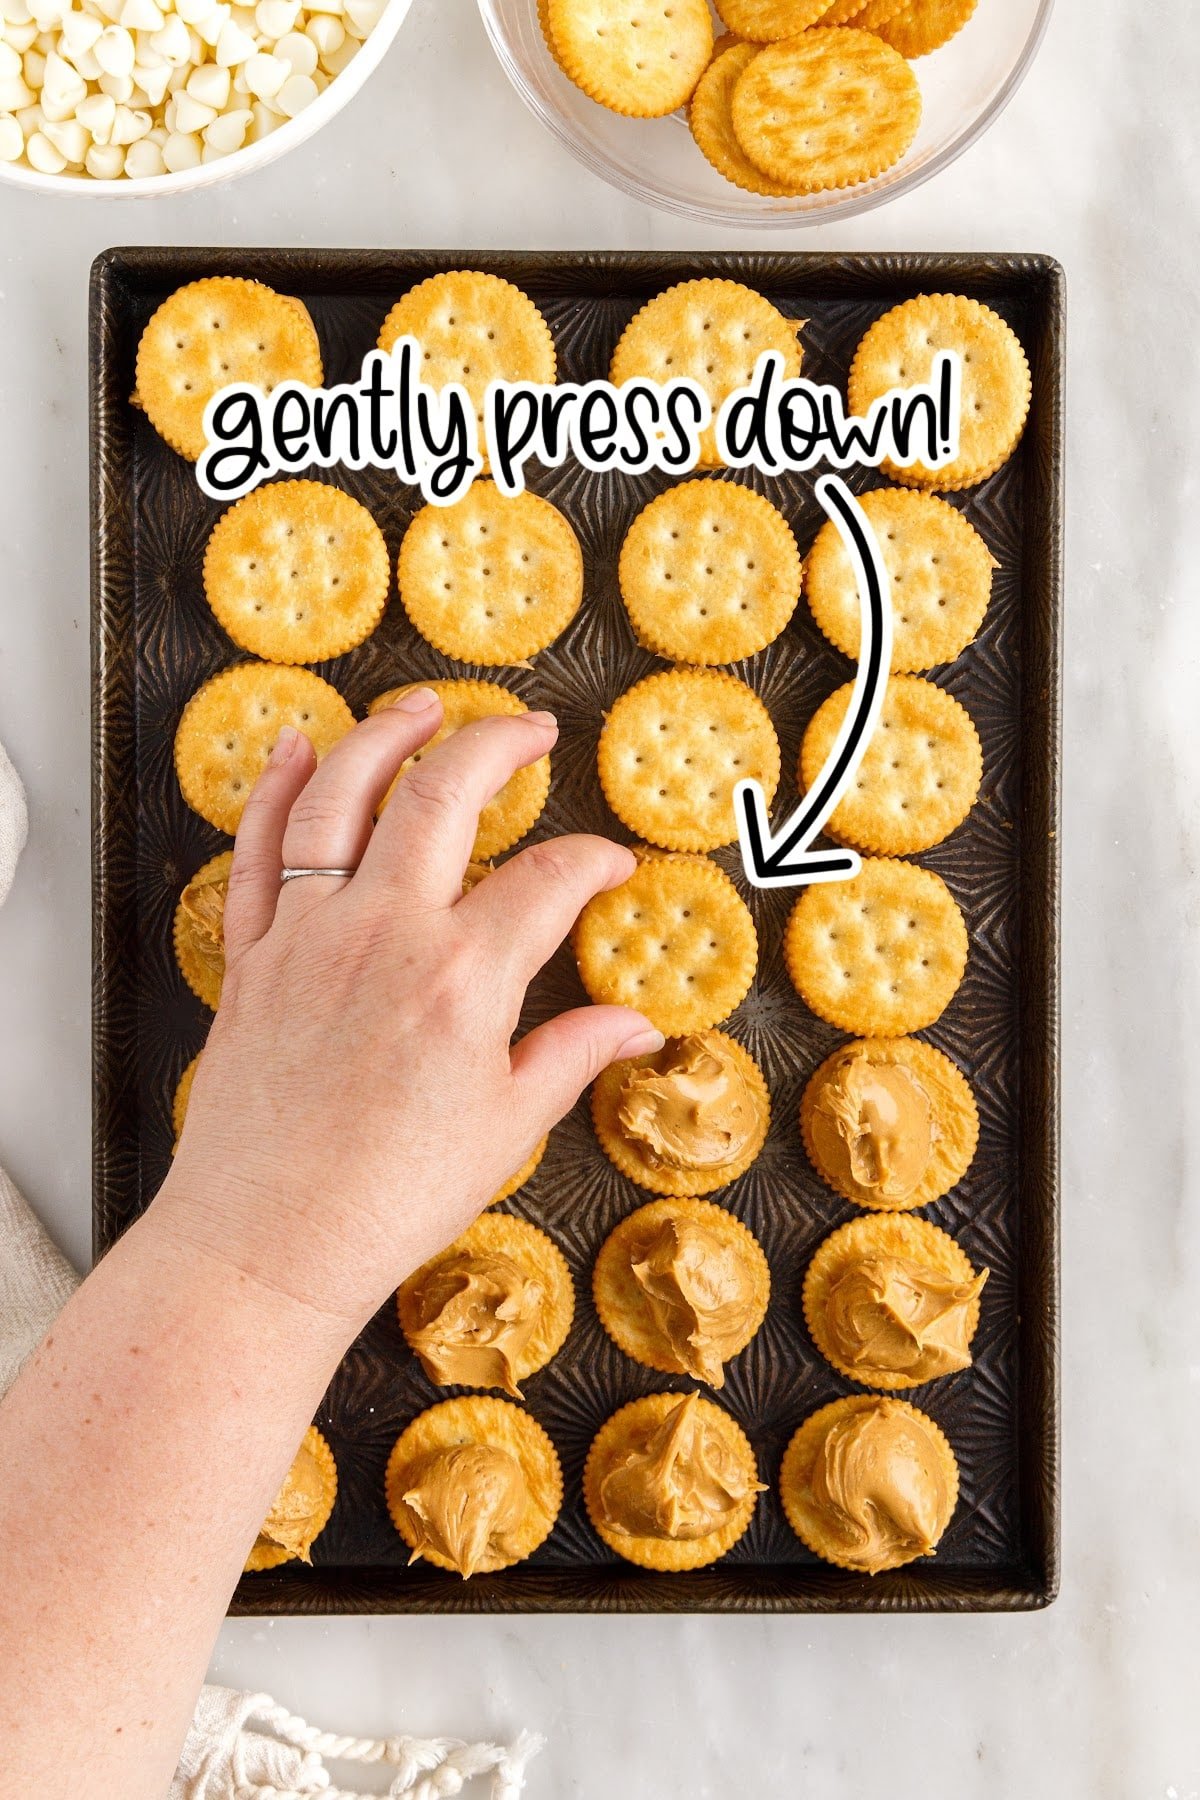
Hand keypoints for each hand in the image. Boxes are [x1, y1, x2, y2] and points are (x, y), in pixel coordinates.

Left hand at [158, 687, 661, 1333]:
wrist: (267, 1242)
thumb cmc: (386, 1197)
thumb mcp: (504, 1126)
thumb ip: (570, 1056)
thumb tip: (634, 1026)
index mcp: (463, 977)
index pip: (548, 880)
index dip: (593, 861)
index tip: (610, 866)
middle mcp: (384, 933)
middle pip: (445, 795)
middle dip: (498, 744)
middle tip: (529, 732)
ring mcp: (309, 936)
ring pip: (342, 796)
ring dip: (386, 735)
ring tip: (422, 707)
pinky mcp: (253, 956)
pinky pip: (257, 850)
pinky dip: (275, 791)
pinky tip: (297, 751)